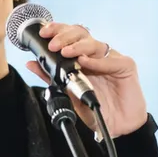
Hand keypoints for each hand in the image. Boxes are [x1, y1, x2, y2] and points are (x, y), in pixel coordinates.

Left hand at [25, 23, 148, 138]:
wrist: (117, 125)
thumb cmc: (96, 109)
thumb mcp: (68, 93)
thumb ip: (50, 76)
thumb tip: (31, 63)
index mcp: (82, 58)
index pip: (70, 36)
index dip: (57, 30)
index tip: (44, 33)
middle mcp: (96, 55)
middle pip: (81, 34)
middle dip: (65, 36)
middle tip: (54, 45)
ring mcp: (111, 59)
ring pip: (94, 43)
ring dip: (77, 46)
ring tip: (65, 52)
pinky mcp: (126, 65)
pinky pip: (110, 59)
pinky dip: (96, 60)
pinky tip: (85, 61)